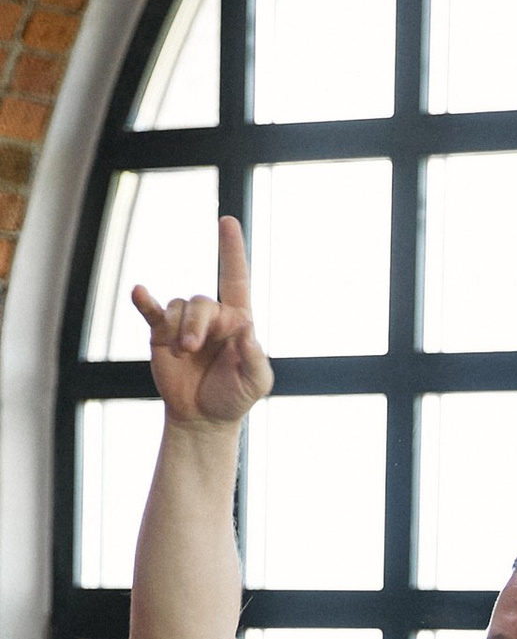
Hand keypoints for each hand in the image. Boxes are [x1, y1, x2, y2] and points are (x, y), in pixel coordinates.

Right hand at [132, 213, 272, 433]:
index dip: (232, 250)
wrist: (202, 417)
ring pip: (178, 308)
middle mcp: (212, 316)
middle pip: (201, 302)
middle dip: (195, 325)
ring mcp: (185, 323)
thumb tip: (247, 329)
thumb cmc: (234, 397)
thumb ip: (255, 357)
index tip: (227, 220)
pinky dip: (144, 300)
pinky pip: (153, 310)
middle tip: (191, 349)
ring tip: (182, 354)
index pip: (236, 278)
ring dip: (178, 330)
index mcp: (238, 320)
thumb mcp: (256, 382)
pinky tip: (139, 292)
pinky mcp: (162, 332)